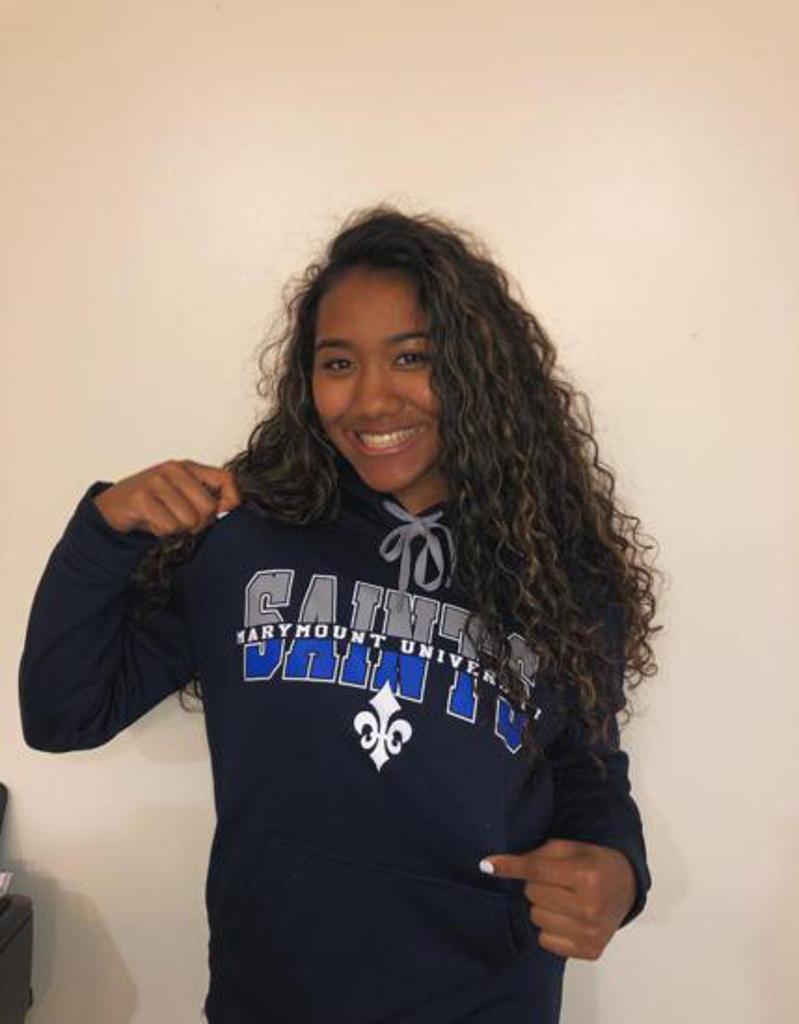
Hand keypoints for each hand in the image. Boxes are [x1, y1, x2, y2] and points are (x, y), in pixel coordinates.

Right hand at [92, 459, 241, 536]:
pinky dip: (163, 532)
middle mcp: (173, 470)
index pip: (225, 478)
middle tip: (183, 522)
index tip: (224, 512)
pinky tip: (152, 522)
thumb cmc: (153, 503)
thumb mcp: (182, 495)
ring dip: (178, 529)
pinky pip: (169, 526)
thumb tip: (229, 511)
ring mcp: (156, 482)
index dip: (232, 499)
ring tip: (165, 520)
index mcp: (188, 467)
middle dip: (199, 523)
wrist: (113, 507)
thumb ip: (205, 498)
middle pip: (208, 507)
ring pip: (189, 520)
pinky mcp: (141, 498)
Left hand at [480, 838, 635, 960]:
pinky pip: (546, 940)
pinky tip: (566, 917)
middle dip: (536, 885)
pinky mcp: (590, 951)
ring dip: (541, 907)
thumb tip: (491, 866)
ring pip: (537, 918)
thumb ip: (536, 855)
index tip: (487, 865)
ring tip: (561, 899)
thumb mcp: (568, 849)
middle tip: (553, 881)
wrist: (626, 886)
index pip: (536, 870)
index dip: (510, 866)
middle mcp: (589, 907)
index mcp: (586, 876)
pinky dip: (549, 928)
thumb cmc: (591, 862)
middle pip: (533, 894)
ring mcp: (591, 932)